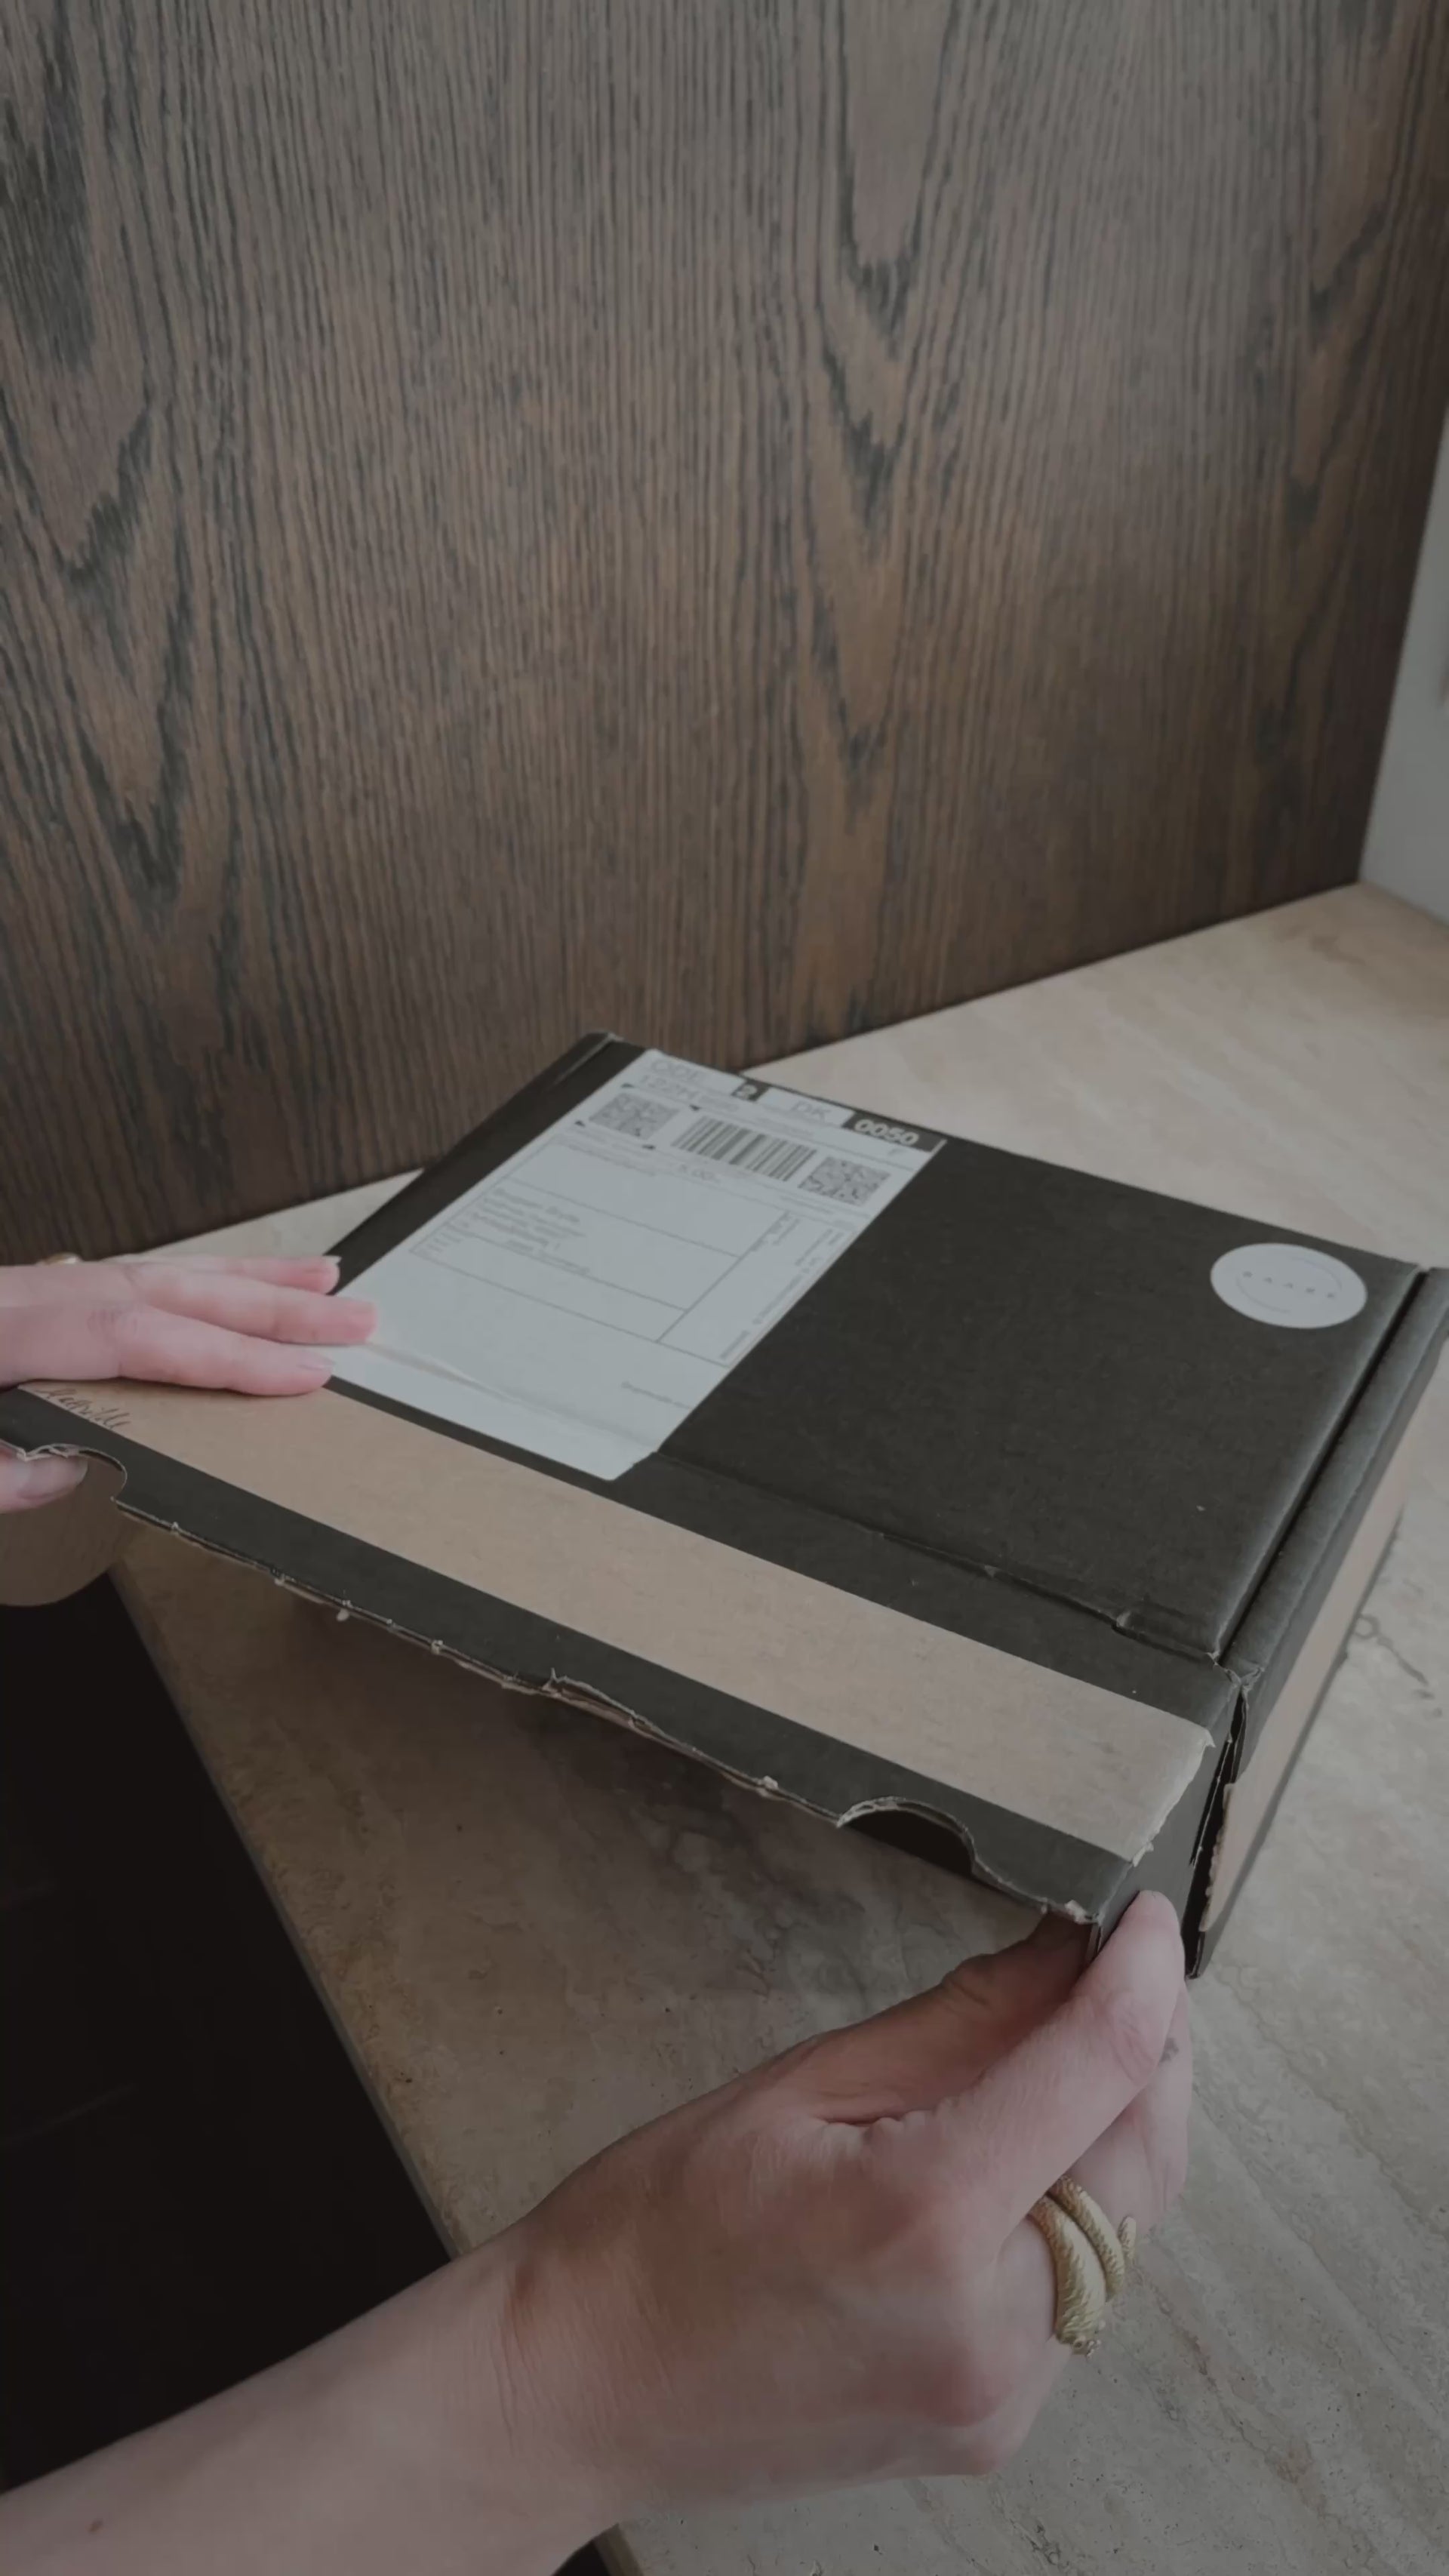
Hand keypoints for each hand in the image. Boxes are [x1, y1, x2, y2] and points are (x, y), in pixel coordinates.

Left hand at [0, 1256, 374, 1511]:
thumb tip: (75, 1469)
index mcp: (4, 1330)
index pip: (137, 1338)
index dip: (227, 1357)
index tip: (304, 1376)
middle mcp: (26, 1295)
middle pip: (166, 1292)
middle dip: (269, 1308)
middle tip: (353, 1321)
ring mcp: (32, 1288)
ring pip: (157, 1273)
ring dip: (247, 1281)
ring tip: (325, 1283)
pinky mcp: (36, 1295)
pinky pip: (131, 1274)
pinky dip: (194, 1276)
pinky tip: (236, 1282)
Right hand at [0, 1899, 1188, 2573]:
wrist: (579, 2388)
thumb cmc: (653, 2230)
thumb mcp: (795, 2088)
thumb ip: (952, 2026)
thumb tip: (1062, 1955)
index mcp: (929, 2220)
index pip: (1099, 2071)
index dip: (1141, 1978)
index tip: (1146, 1920)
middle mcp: (990, 2325)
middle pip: (1143, 2161)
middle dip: (1152, 2053)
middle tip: (1123, 1969)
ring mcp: (999, 2395)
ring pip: (1125, 2233)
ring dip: (1120, 2133)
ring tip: (1069, 2051)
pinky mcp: (991, 2426)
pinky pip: (1077, 2297)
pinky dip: (1075, 2212)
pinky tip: (1022, 2158)